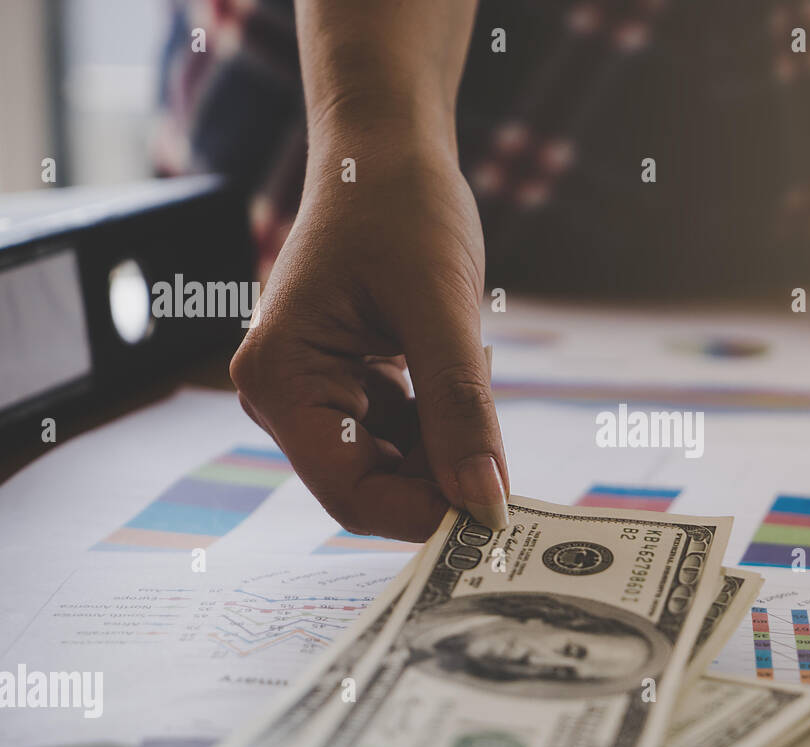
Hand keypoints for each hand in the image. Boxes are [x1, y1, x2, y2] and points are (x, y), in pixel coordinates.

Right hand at [230, 145, 508, 540]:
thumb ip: (460, 410)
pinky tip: (467, 382)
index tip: (494, 519)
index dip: (422, 516)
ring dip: (448, 453)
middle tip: (511, 479)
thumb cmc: (400, 206)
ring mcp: (317, 391)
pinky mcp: (351, 384)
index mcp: (281, 379)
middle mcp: (287, 396)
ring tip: (483, 398)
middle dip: (441, 487)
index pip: (349, 492)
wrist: (388, 147)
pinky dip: (444, 426)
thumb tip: (485, 503)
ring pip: (393, 465)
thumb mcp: (440, 309)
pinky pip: (402, 434)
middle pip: (370, 485)